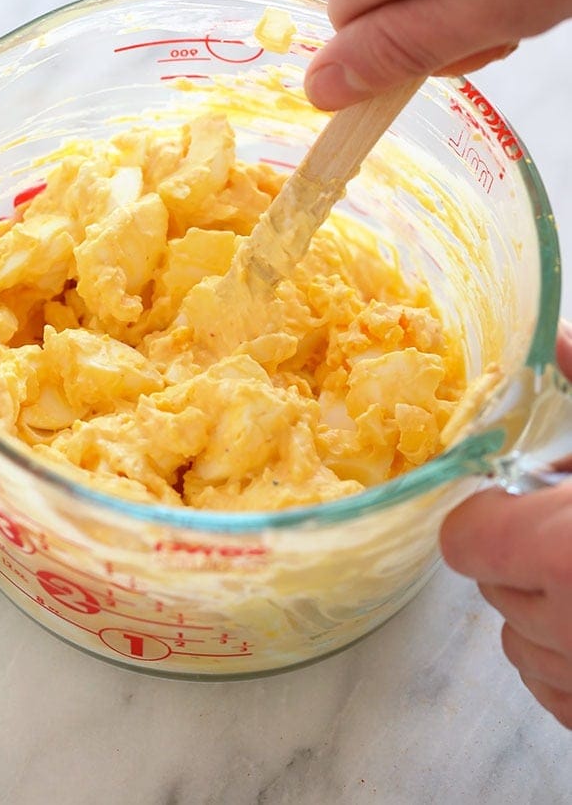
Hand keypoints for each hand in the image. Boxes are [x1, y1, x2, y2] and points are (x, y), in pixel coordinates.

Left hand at [440, 321, 571, 728]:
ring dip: (549, 608)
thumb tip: (556, 339)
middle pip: (491, 582)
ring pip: (520, 638)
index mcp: (562, 550)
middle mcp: (562, 624)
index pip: (464, 538)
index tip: (527, 502)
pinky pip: (554, 687)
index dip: (495, 518)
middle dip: (528, 554)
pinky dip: (570, 660)